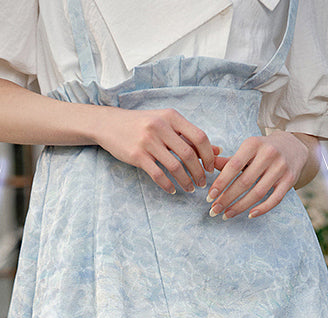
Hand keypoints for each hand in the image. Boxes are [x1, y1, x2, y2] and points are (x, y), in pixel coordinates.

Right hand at [94, 107, 218, 193]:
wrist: (110, 124)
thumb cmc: (142, 125)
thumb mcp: (166, 123)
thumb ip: (189, 136)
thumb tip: (217, 150)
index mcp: (172, 117)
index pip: (199, 137)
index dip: (209, 155)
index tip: (211, 168)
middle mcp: (161, 127)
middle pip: (189, 154)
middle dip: (199, 173)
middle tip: (202, 183)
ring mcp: (148, 141)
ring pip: (175, 167)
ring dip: (185, 181)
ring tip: (190, 188)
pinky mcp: (137, 155)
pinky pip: (158, 175)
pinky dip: (168, 185)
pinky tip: (172, 190)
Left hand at [207, 133, 318, 219]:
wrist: (294, 147)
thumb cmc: (263, 150)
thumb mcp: (247, 150)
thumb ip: (229, 160)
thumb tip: (208, 165)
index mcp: (254, 144)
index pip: (233, 166)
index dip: (220, 183)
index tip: (209, 197)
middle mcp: (269, 154)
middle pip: (244, 182)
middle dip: (227, 198)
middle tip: (214, 210)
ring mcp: (281, 167)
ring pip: (258, 193)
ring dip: (240, 207)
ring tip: (226, 215)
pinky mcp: (290, 179)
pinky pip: (275, 199)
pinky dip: (262, 209)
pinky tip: (249, 215)